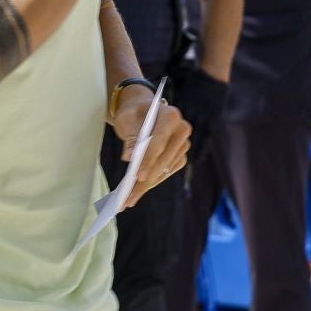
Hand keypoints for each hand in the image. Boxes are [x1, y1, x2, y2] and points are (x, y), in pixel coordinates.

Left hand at [110, 88, 192, 207]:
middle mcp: (182, 130)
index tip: (137, 176)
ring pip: (165, 170)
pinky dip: (152, 182)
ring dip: (147, 185)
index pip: (159, 141)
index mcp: (170, 115)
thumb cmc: (134, 113)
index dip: (148, 159)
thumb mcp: (126, 119)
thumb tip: (129, 156)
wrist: (143, 111)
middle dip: (145, 179)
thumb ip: (130, 136)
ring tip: (129, 199)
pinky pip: (166, 173)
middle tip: (129, 197)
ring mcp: (183, 145)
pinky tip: (138, 192)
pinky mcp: (180, 157)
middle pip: (163, 159)